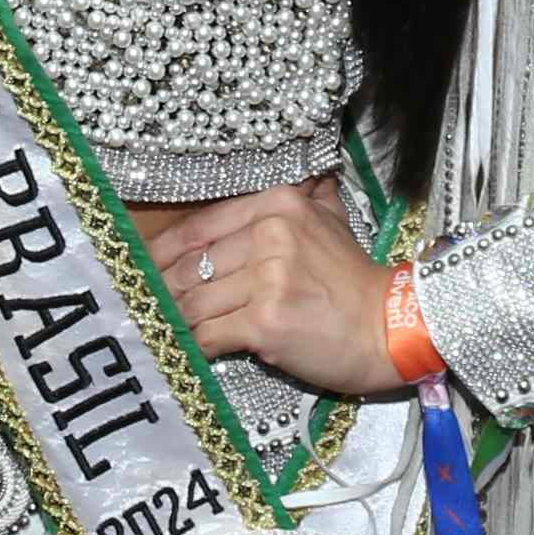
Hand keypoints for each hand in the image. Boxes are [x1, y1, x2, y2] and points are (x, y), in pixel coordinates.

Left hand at [161, 182, 406, 395]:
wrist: (388, 328)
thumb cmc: (353, 281)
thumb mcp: (330, 221)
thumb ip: (301, 198)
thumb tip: (279, 185)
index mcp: (279, 204)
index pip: (201, 225)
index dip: (165, 250)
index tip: (145, 265)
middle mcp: (271, 235)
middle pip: (193, 265)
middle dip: (168, 290)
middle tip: (153, 304)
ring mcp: (267, 279)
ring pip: (195, 302)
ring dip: (179, 319)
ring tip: (170, 328)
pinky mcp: (264, 322)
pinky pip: (210, 334)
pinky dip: (197, 345)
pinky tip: (196, 349)